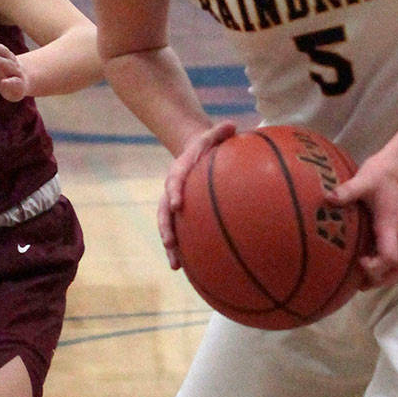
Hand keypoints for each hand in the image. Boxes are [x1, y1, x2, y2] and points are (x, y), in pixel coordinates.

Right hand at [157, 121, 236, 268]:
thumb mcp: (214, 134)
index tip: (177, 203)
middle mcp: (173, 190)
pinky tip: (195, 270)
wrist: (196, 152)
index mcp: (180, 170)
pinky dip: (187, 251)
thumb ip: (221, 131)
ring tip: (176, 266)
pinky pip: (184, 233)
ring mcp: (176, 205)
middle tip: (169, 243)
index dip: (174, 191)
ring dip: (171, 247)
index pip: (174, 180)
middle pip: (165, 211)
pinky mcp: (185, 216)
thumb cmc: (210, 145)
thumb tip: (233, 126)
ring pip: (170, 228)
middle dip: (166, 228)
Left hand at [329, 145, 397, 290]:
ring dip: (384, 275)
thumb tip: (327, 199)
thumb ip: (347, 191)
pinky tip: (365, 260)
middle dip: (382, 279)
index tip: (359, 261)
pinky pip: (395, 254)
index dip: (376, 267)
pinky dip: (383, 264)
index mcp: (390, 225)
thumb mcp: (363, 179)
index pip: (391, 257)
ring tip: (362, 275)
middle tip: (360, 279)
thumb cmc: (383, 172)